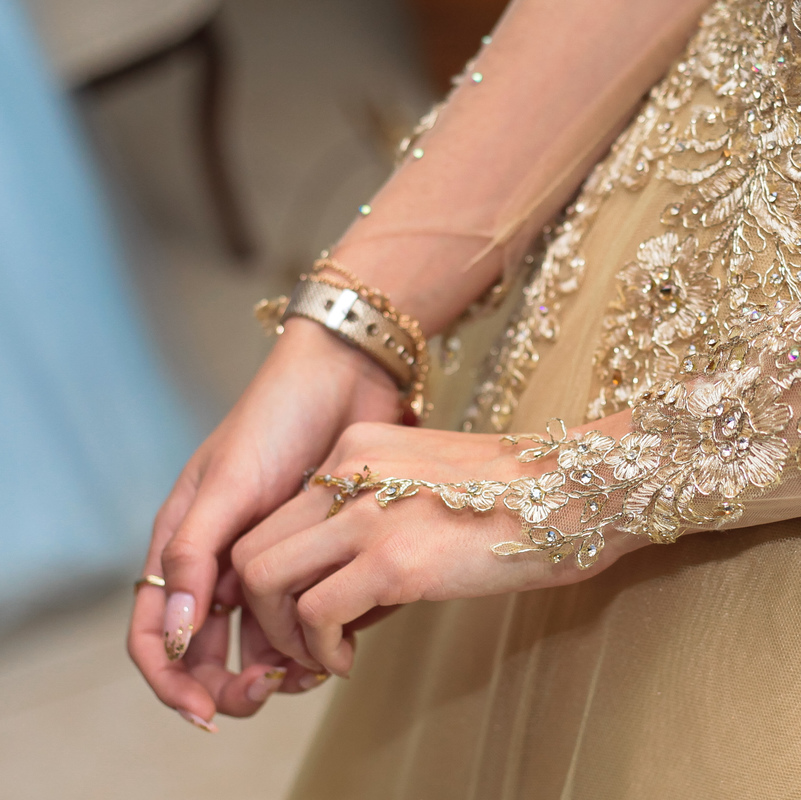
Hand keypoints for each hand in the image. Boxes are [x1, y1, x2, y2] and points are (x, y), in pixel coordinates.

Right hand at [129, 320, 402, 724]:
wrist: (346, 379)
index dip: (171, 679)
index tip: (205, 708)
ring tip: (314, 669)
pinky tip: (341, 641)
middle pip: (208, 651)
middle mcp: (221, 562)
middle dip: (231, 683)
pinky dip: (316, 638)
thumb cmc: (277, 417)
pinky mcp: (315, 557)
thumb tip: (178, 633)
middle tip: (273, 689)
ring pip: (261, 642)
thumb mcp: (228, 482)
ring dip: (280, 668)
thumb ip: (196, 553)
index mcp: (183, 546)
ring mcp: (269, 561)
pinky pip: (308, 615)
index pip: (156, 633)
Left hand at [231, 420, 647, 676]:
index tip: (305, 609)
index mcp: (359, 448)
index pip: (277, 515)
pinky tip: (348, 660)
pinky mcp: (391, 559)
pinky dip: (320, 648)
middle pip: (253, 546)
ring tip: (323, 654)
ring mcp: (367, 513)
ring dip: (283, 632)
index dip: (278, 574)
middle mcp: (350, 470)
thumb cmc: (521, 498)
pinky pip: (312, 614)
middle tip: (301, 642)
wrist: (578, 492)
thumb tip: (341, 581)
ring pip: (263, 579)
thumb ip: (377, 511)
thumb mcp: (431, 481)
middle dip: (264, 609)